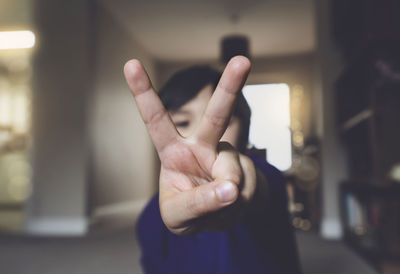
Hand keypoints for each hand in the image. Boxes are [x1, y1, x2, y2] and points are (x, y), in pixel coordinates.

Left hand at [124, 56, 256, 234]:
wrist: (216, 218)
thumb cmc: (186, 211)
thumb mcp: (178, 216)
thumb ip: (198, 204)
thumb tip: (230, 188)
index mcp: (173, 152)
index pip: (156, 120)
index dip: (144, 93)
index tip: (131, 64)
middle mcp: (201, 146)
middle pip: (217, 115)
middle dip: (230, 87)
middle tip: (242, 61)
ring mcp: (226, 156)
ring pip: (231, 167)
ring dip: (227, 194)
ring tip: (221, 206)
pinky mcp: (247, 170)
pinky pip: (247, 187)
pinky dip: (239, 203)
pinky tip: (233, 204)